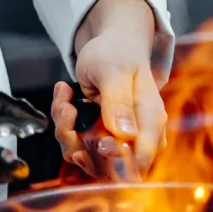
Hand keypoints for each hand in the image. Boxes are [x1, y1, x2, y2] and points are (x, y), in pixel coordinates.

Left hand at [49, 0, 165, 178]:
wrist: (110, 44)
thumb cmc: (117, 54)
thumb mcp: (114, 71)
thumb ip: (119, 102)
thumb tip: (125, 135)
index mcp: (149, 120)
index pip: (139, 160)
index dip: (115, 160)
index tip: (95, 142)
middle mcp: (135, 135)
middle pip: (108, 167)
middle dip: (78, 144)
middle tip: (68, 110)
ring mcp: (115, 137)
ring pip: (86, 158)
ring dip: (66, 131)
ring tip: (65, 100)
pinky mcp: (97, 135)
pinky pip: (74, 144)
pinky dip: (63, 123)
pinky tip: (65, 97)